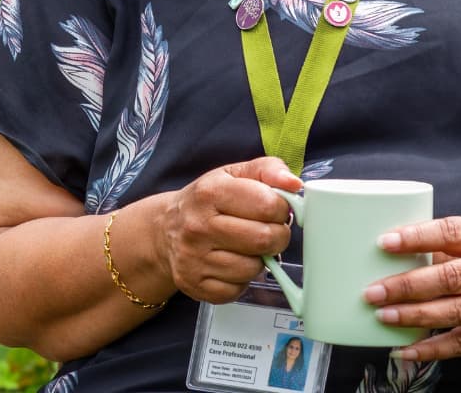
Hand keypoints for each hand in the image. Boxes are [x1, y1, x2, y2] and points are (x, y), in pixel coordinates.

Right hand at [153, 157, 299, 304]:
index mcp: (210, 192)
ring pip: (254, 268)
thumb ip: (268, 170)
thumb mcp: (232, 173)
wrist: (165, 229)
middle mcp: (198, 226)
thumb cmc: (206, 200)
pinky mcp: (196, 285)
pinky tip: (231, 262)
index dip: (281, 208)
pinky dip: (241, 279)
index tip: (274, 208)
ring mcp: (195, 259)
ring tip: (245, 246)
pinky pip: (238, 290)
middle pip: (265, 239)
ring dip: (258, 259)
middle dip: (276, 235)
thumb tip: (294, 184)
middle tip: (267, 229)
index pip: (268, 205)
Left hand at [362, 216, 460, 359]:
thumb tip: (393, 250)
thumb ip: (445, 246)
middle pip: (449, 277)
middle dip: (408, 285)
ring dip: (415, 316)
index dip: (418, 236)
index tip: (385, 242)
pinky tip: (404, 349)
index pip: (451, 233)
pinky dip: (432, 349)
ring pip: (455, 312)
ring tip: (383, 315)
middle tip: (373, 290)